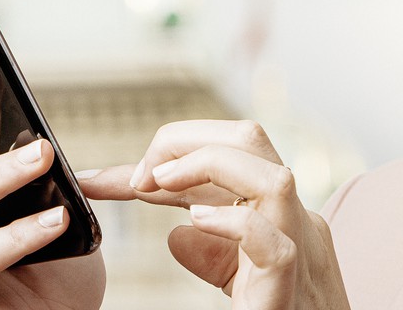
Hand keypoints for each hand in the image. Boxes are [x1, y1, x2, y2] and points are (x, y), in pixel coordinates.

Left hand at [78, 120, 349, 309]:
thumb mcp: (232, 272)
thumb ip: (204, 247)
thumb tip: (174, 233)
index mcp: (278, 210)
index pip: (230, 147)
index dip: (174, 149)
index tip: (132, 179)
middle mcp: (295, 221)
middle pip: (251, 139)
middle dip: (187, 139)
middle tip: (143, 175)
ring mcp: (299, 253)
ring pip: (273, 179)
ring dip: (207, 166)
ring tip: (161, 185)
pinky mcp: (289, 292)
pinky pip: (276, 247)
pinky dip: (234, 225)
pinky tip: (197, 223)